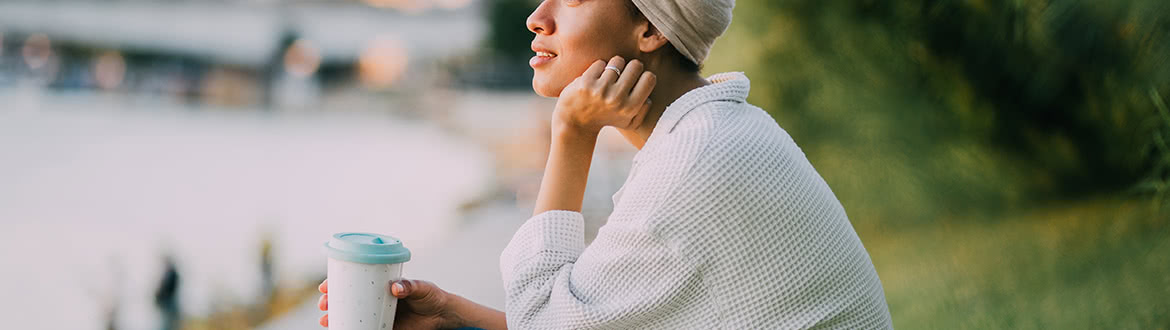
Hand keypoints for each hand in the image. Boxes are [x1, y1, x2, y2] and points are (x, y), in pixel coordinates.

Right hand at [318, 278, 457, 329]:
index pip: (355, 279)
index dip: (337, 282)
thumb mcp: (422, 287)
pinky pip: (364, 328)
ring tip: (326, 321)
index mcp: (381, 284)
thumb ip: (410, 286)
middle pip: (348, 298)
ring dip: (336, 317)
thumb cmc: (431, 296)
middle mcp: (376, 298)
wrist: (442, 315)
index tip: (325, 286)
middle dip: (332, 301)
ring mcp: (378, 313)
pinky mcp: (384, 327)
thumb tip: (395, 288)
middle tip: (324, 305)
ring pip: (352, 314)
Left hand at [553, 56, 656, 133]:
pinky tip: (595, 79)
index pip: (649, 78)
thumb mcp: (628, 122)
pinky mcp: (586, 82)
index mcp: (630, 108)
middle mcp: (617, 99)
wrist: (574, 122)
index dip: (643, 76)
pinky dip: (598, 68)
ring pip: (618, 61)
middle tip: (621, 76)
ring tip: (607, 77)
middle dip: (630, 67)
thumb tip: (649, 98)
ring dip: (613, 67)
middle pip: (636, 65)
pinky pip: (600, 63)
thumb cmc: (605, 118)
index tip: (634, 81)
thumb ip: (643, 111)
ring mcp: (601, 90)